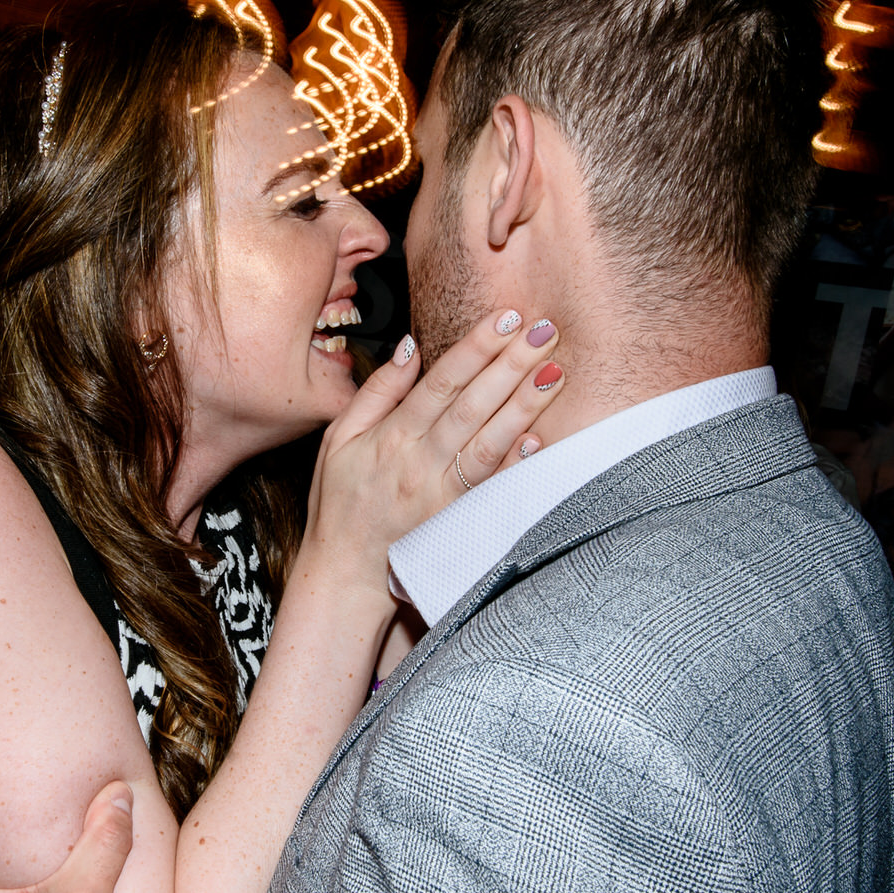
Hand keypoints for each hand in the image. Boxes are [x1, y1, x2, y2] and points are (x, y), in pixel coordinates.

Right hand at [300, 312, 564, 599]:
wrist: (344, 574)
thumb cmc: (340, 504)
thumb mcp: (339, 439)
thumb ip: (376, 392)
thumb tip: (410, 347)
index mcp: (393, 437)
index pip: (441, 381)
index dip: (475, 347)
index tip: (504, 318)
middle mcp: (420, 463)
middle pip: (471, 404)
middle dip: (510, 364)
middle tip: (543, 328)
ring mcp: (441, 495)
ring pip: (488, 443)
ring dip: (523, 406)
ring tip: (554, 372)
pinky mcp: (457, 524)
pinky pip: (490, 491)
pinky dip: (514, 466)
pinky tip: (539, 440)